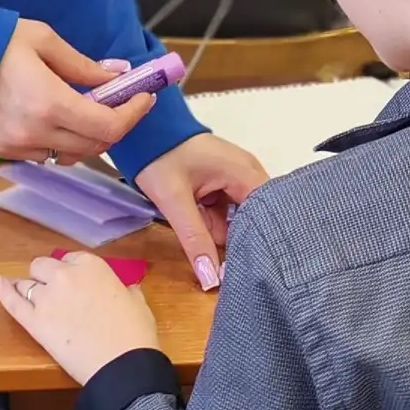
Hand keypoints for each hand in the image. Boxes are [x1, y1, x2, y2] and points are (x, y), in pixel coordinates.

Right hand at [0, 20, 151, 162]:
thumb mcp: (44, 40)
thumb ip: (84, 65)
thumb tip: (117, 75)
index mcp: (49, 103)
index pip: (109, 127)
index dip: (133, 114)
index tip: (143, 96)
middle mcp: (34, 133)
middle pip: (94, 146)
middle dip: (115, 125)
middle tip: (122, 100)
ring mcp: (14, 147)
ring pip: (69, 154)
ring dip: (87, 136)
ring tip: (88, 107)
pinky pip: (43, 154)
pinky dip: (60, 141)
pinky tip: (55, 116)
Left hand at [0, 252, 159, 383]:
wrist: (121, 364)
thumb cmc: (134, 333)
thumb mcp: (137, 302)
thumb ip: (127, 291)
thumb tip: (127, 291)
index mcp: (92, 266)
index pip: (72, 258)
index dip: (71, 271)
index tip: (74, 282)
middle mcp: (65, 275)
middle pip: (44, 266)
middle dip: (46, 275)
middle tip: (54, 292)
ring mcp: (47, 298)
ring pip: (28, 283)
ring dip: (29, 287)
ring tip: (28, 293)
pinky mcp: (34, 322)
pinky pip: (13, 302)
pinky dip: (5, 291)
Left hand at [135, 134, 268, 290]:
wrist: (141, 130)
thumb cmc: (159, 157)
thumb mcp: (174, 201)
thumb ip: (195, 239)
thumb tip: (212, 280)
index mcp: (244, 172)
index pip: (267, 214)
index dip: (258, 241)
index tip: (246, 268)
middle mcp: (247, 173)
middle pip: (255, 218)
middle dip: (237, 239)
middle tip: (220, 261)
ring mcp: (235, 176)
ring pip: (238, 217)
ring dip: (220, 231)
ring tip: (197, 228)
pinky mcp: (222, 181)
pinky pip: (226, 210)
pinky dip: (213, 221)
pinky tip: (197, 222)